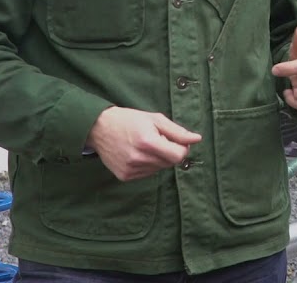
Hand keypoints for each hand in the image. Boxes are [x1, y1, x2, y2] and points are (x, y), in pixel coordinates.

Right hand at [85, 107, 201, 181]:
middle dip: (169, 152)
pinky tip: (137, 153)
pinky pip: (147, 173)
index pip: (178, 156)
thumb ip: (178, 131)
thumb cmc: (129, 120)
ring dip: (158, 159)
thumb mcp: (155, 119)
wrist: (99, 128)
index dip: (182, 147)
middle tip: (157, 139)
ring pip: (159, 169)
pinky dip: (147, 164)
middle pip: (170, 163)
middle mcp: (139, 158)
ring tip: (145, 145)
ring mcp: (130, 169)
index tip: (175, 139)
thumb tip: (197, 139)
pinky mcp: (125, 176)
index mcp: (148, 142)